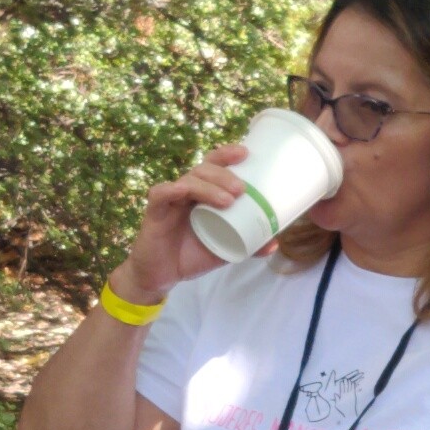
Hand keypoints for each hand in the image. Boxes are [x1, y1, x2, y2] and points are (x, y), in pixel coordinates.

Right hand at [109, 142, 249, 307]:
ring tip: (228, 200)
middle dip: (224, 173)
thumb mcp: (224, 249)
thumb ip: (247, 244)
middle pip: (203, 168)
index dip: (227, 154)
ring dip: (208, 186)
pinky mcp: (155, 211)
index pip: (214, 165)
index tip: (246, 153)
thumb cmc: (191, 255)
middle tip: (241, 189)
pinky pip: (160, 193)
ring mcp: (171, 199)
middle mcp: (187, 191)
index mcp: (204, 193)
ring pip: (188, 180)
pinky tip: (183, 191)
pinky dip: (172, 190)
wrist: (162, 276)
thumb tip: (274, 244)